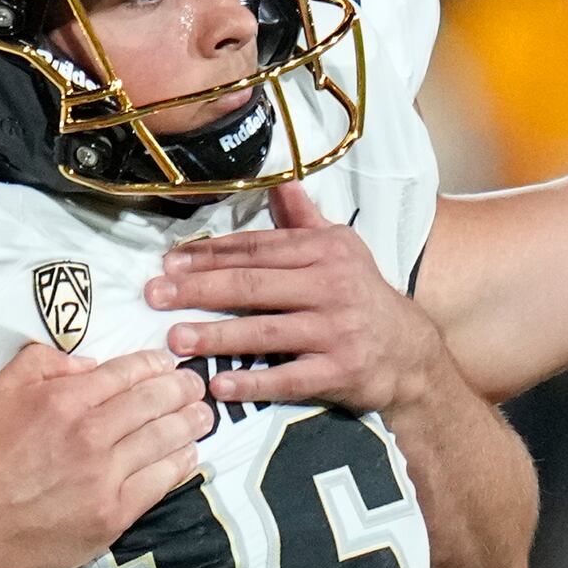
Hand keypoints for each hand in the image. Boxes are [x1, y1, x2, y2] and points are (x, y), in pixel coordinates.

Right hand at [0, 345, 211, 567]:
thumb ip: (43, 362)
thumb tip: (88, 364)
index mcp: (65, 400)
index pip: (127, 373)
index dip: (155, 365)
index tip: (168, 364)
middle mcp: (90, 435)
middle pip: (155, 402)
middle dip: (183, 388)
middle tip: (196, 384)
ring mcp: (104, 478)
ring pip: (164, 440)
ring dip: (191, 423)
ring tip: (204, 415)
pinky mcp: (111, 515)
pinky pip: (159, 483)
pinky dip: (180, 465)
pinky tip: (189, 455)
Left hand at [148, 183, 456, 413]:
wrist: (412, 352)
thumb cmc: (363, 296)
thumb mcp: (341, 249)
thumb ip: (304, 220)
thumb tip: (282, 182)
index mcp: (324, 252)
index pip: (257, 250)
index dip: (210, 255)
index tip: (168, 262)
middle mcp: (331, 286)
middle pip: (254, 286)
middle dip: (200, 290)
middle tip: (155, 296)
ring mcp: (336, 330)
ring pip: (267, 332)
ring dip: (218, 336)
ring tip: (175, 339)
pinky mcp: (340, 371)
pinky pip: (290, 379)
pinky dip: (255, 382)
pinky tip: (220, 385)